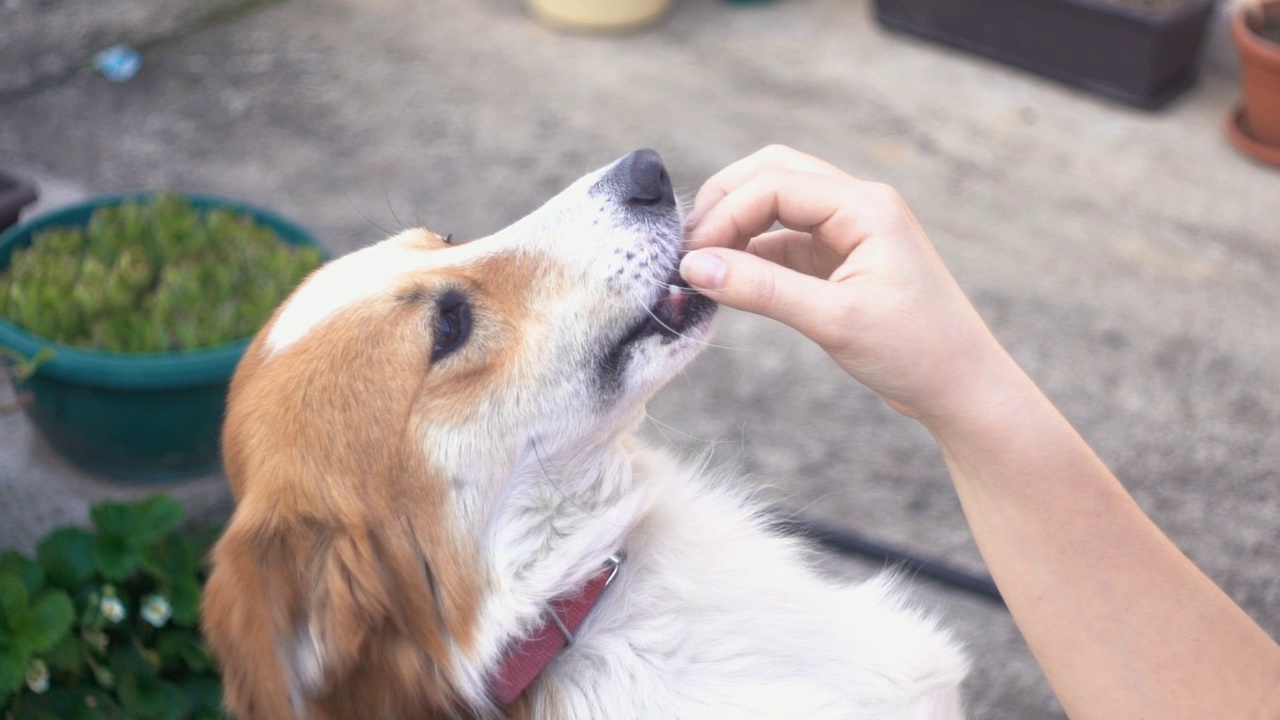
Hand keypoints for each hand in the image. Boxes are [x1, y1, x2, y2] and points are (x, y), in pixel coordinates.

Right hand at [680, 145, 1012, 423]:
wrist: (963, 388)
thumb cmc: (916, 352)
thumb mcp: (833, 320)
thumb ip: (761, 289)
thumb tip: (694, 267)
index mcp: (865, 205)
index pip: (775, 184)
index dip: (725, 215)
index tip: (689, 258)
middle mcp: (858, 205)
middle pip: (773, 175)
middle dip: (725, 204)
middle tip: (687, 248)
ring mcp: (849, 231)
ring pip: (777, 205)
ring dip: (737, 227)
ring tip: (701, 265)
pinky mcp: (840, 260)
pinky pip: (784, 241)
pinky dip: (752, 254)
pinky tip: (729, 281)